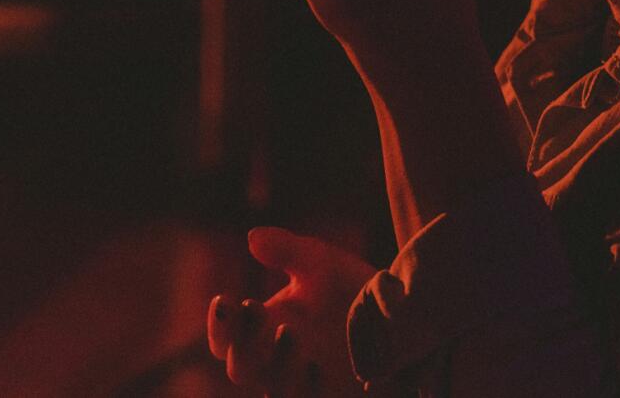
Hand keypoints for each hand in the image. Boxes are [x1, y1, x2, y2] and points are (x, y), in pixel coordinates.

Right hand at [206, 227, 374, 395]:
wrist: (399, 313)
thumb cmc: (348, 287)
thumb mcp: (319, 262)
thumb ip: (287, 249)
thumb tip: (253, 237)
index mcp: (265, 328)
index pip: (226, 339)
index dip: (219, 326)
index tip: (225, 299)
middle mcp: (278, 360)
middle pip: (240, 368)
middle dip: (242, 341)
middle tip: (254, 307)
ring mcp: (304, 382)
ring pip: (273, 391)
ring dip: (276, 363)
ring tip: (288, 330)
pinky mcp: (333, 393)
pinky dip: (308, 386)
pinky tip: (317, 364)